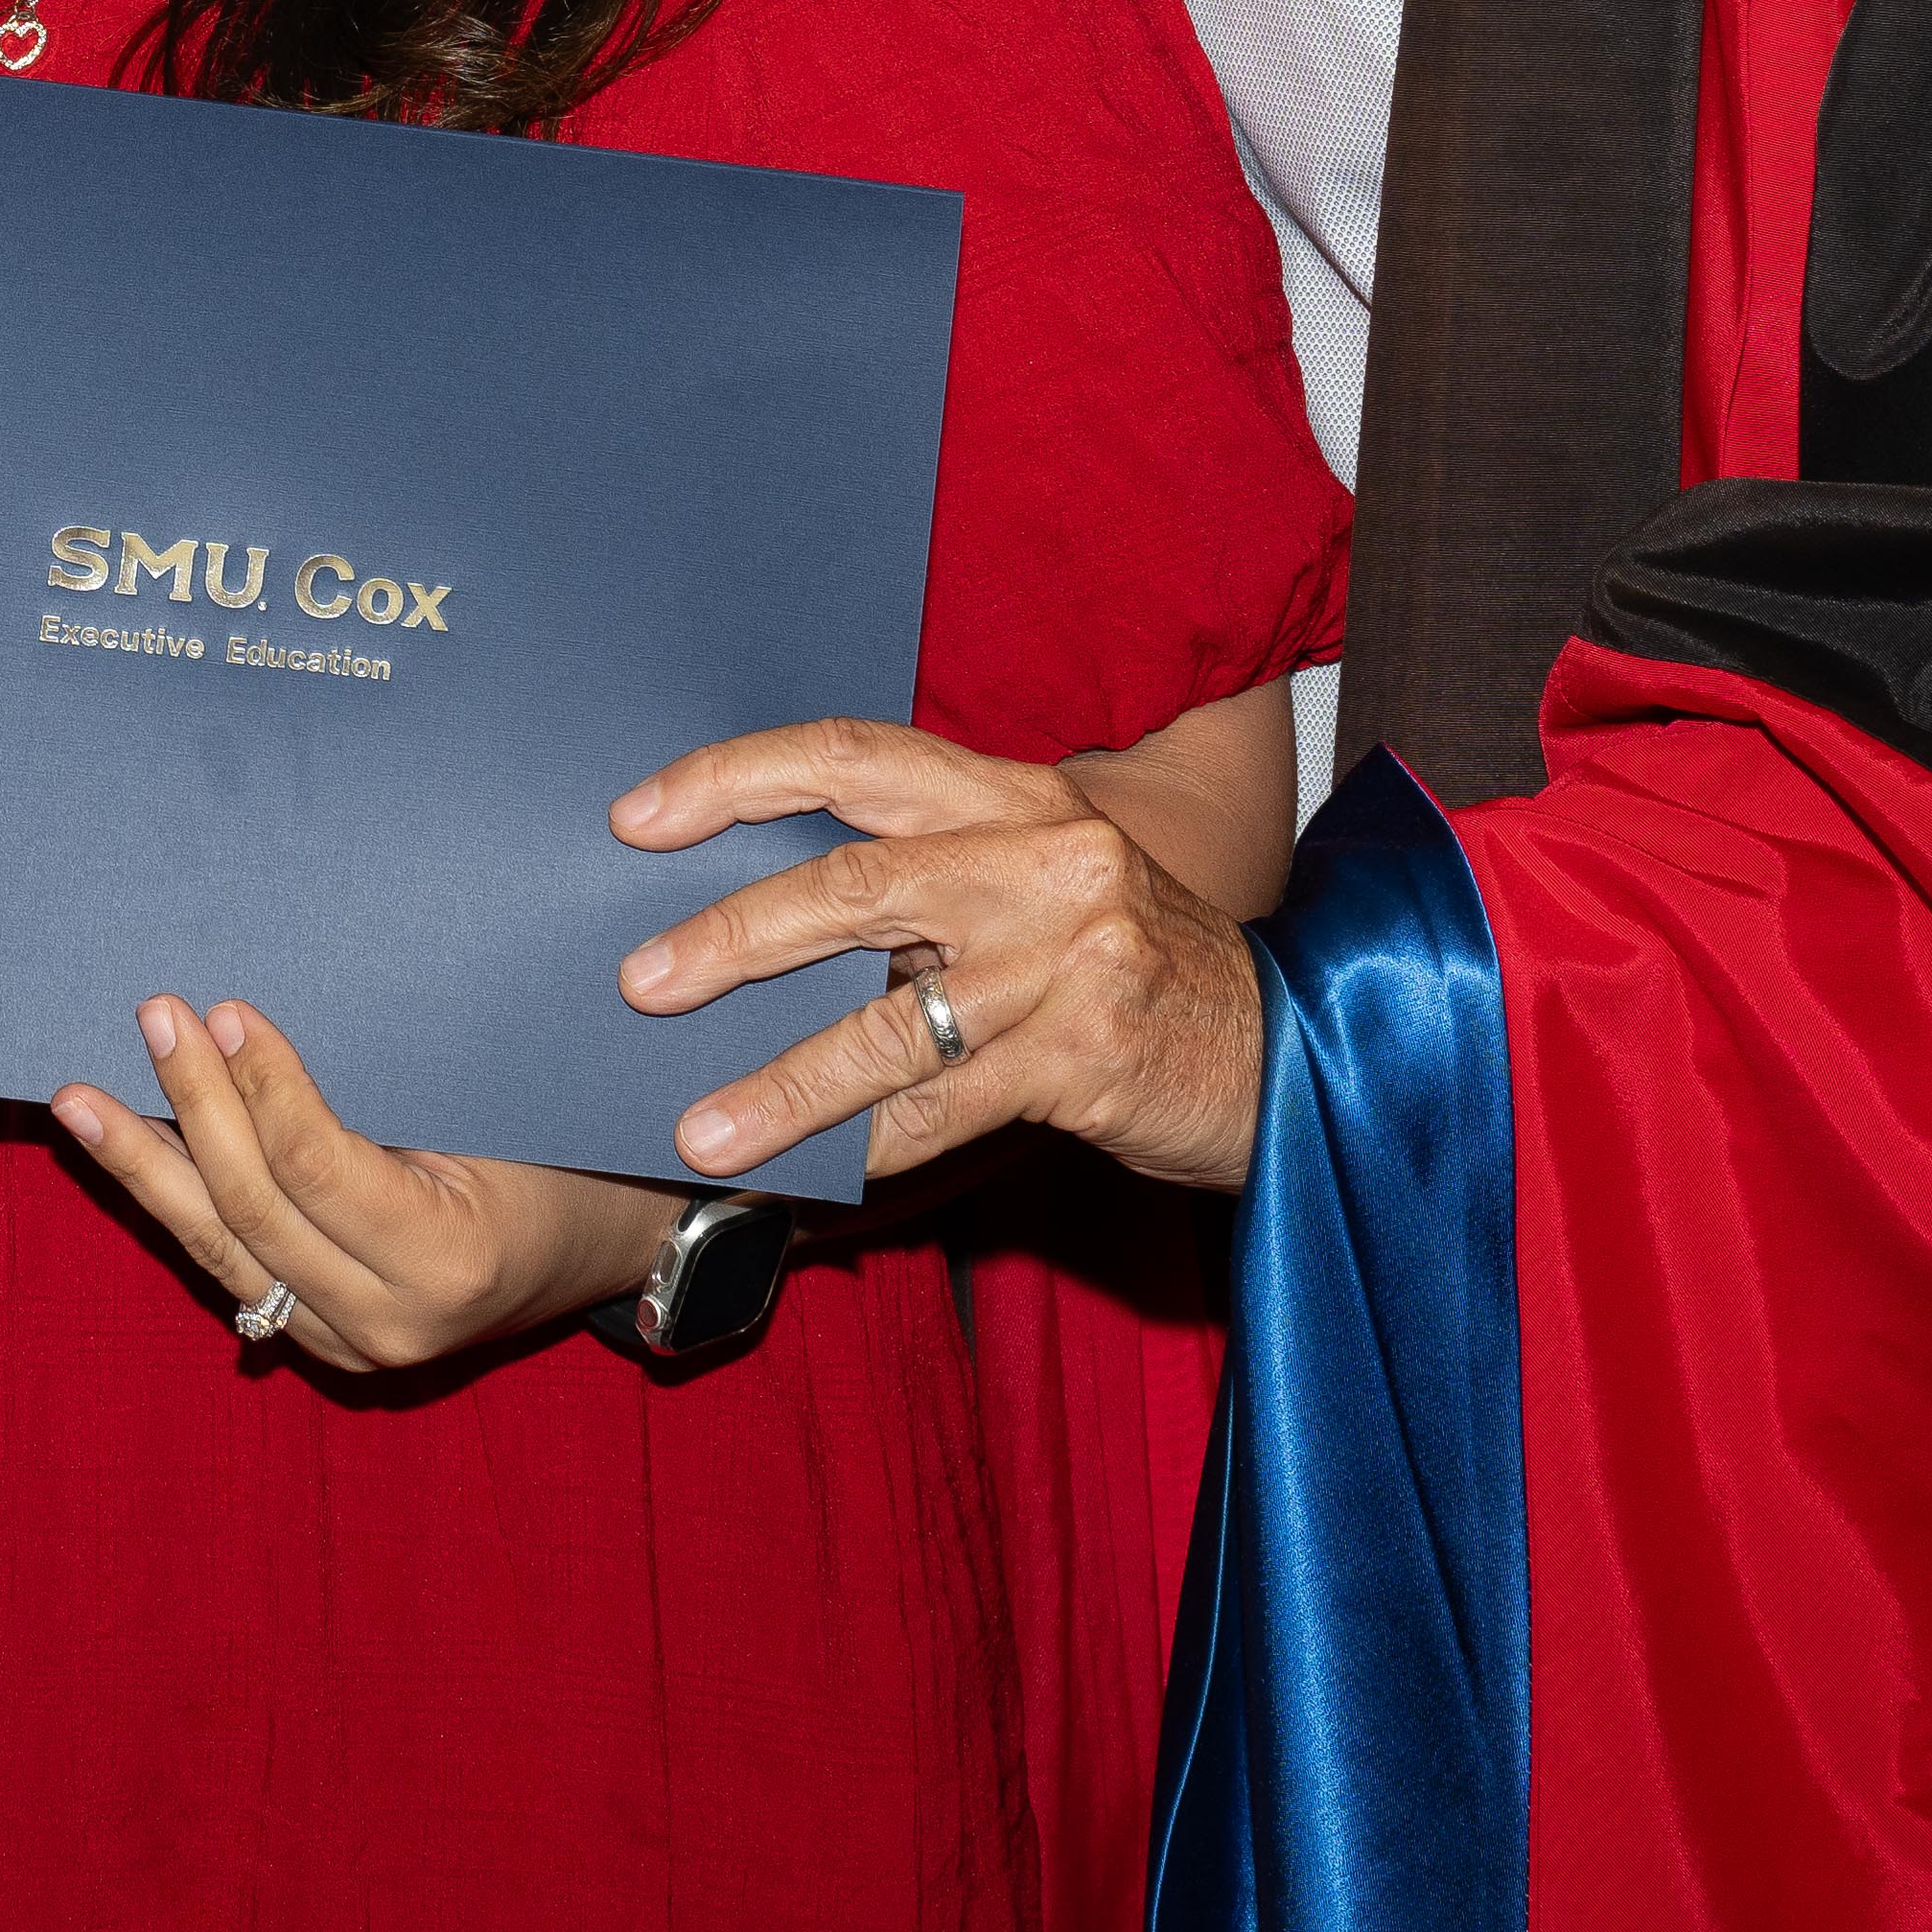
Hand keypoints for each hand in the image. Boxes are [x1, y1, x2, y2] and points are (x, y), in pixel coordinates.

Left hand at [50, 999, 684, 1373]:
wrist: (609, 1250)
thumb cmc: (571, 1151)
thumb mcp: (507, 1109)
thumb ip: (399, 1086)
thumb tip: (261, 1016)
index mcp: (449, 1263)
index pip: (319, 1170)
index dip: (261, 1087)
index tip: (221, 1008)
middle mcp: (390, 1324)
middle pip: (254, 1211)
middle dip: (188, 1110)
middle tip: (150, 1015)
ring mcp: (349, 1346)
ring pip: (222, 1251)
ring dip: (145, 1168)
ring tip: (77, 1101)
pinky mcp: (321, 1344)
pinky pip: (233, 1266)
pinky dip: (177, 1203)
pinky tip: (126, 1150)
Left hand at [614, 720, 1264, 1190]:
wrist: (1293, 1055)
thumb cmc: (1129, 966)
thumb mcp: (1038, 885)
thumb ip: (924, 877)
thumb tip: (745, 908)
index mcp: (1019, 795)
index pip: (853, 757)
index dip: (735, 779)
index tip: (637, 819)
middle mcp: (1046, 862)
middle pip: (852, 885)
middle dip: (731, 936)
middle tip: (641, 981)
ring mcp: (1070, 963)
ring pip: (885, 1026)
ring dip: (779, 1084)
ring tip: (696, 1128)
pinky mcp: (1085, 1061)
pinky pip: (942, 1111)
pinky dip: (867, 1147)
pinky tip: (809, 1174)